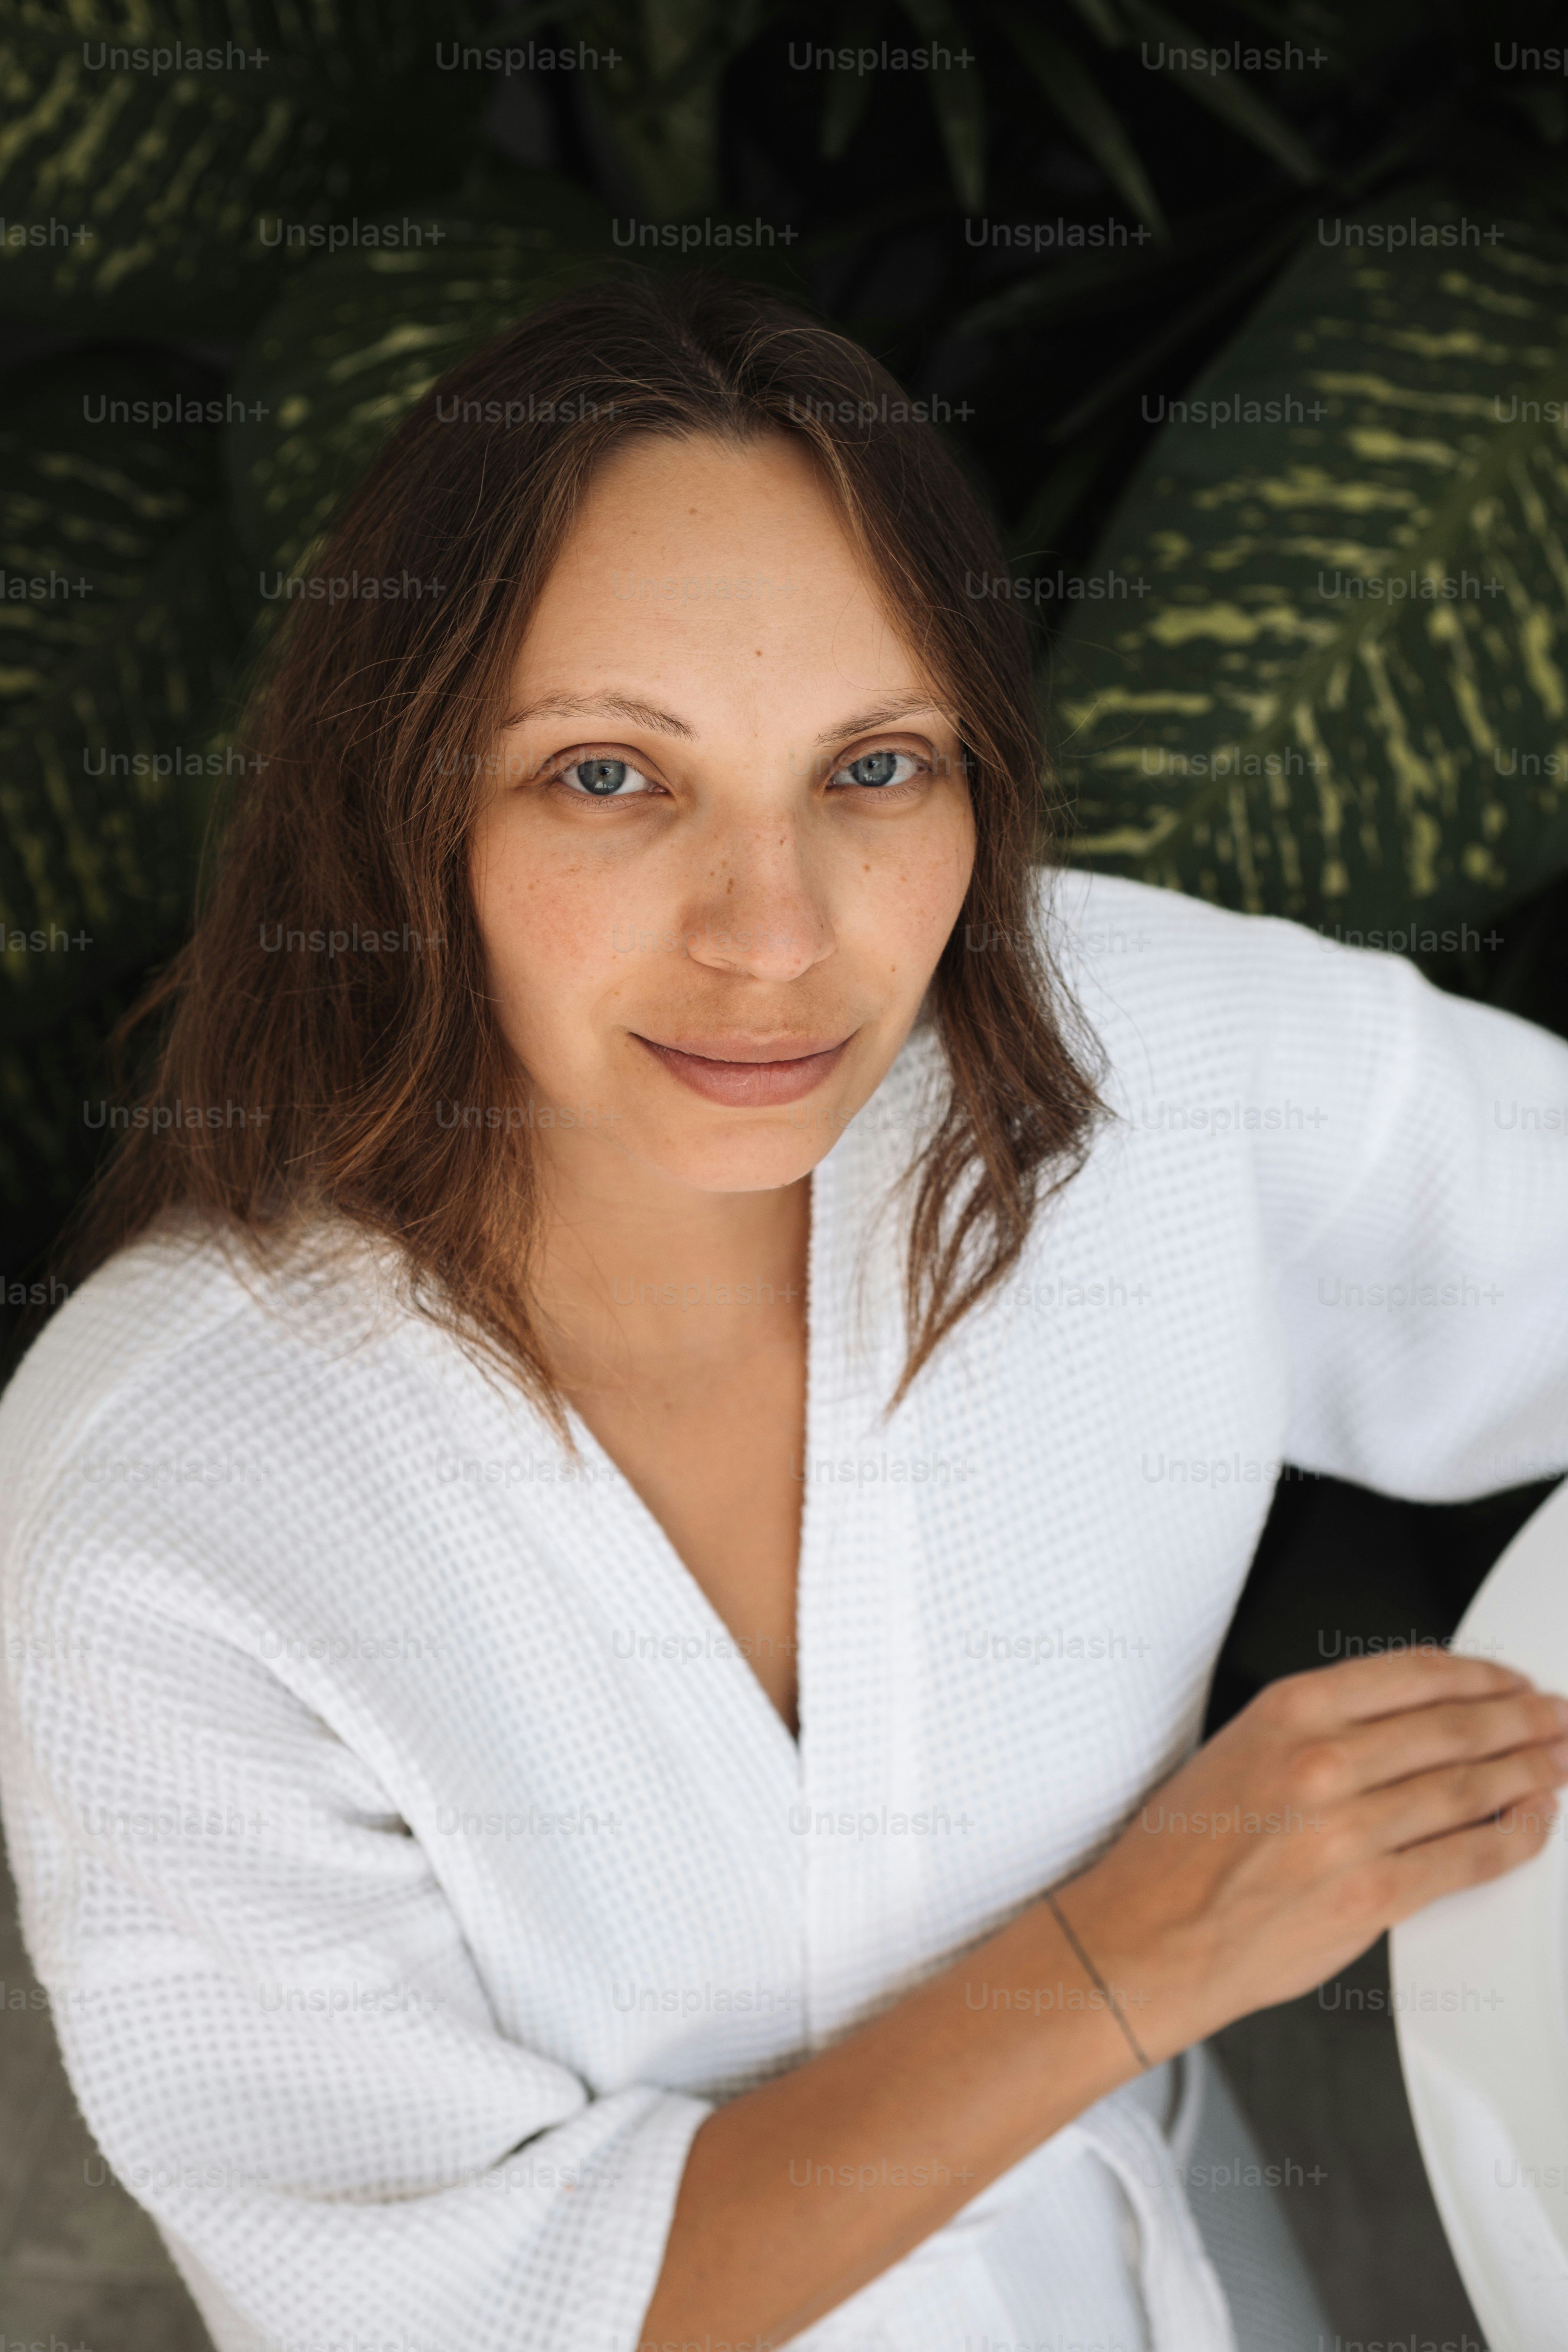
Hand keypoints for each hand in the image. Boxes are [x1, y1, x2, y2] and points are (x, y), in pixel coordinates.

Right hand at [1061, 1649, 1567, 2060]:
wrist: (1142, 1938)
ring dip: (1528, 1771)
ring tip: (1558, 1761)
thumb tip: (1402, 1725)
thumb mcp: (1239, 1752)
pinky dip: (1513, 1837)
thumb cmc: (1177, 1855)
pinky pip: (1466, 1857)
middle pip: (1452, 1725)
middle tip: (1556, 1716)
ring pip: (1468, 1787)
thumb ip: (1316, 1731)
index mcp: (1287, 1712)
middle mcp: (1321, 1760)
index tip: (1506, 1679)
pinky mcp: (1369, 1894)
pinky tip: (1534, 1822)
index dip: (1476, 1674)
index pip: (1410, 1674)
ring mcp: (1348, 1828)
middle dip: (1520, 1718)